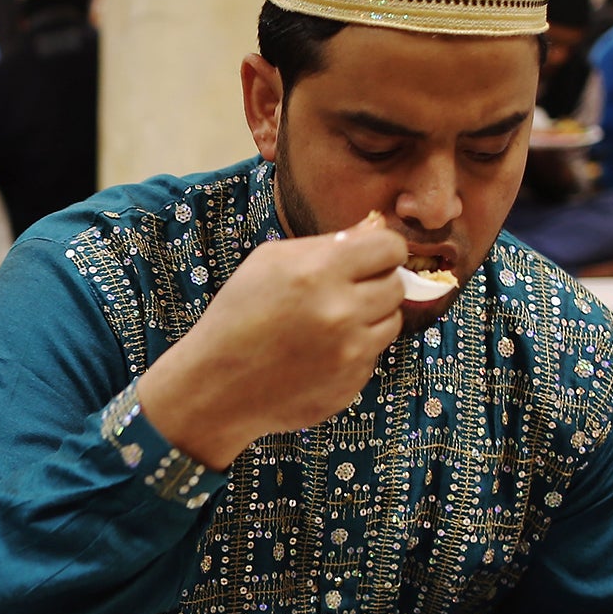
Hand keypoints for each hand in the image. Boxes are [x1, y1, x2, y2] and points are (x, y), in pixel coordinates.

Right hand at [137, 218, 406, 469]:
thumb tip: (377, 228)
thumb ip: (328, 242)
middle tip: (345, 292)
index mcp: (320, 271)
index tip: (373, 258)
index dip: (384, 250)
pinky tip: (319, 353)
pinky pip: (372, 356)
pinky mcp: (351, 384)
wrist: (216, 385)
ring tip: (331, 323)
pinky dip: (354, 351)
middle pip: (396, 285)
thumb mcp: (270, 261)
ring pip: (392, 322)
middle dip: (376, 284)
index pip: (390, 248)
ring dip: (370, 318)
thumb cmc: (238, 314)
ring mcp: (350, 353)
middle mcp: (342, 311)